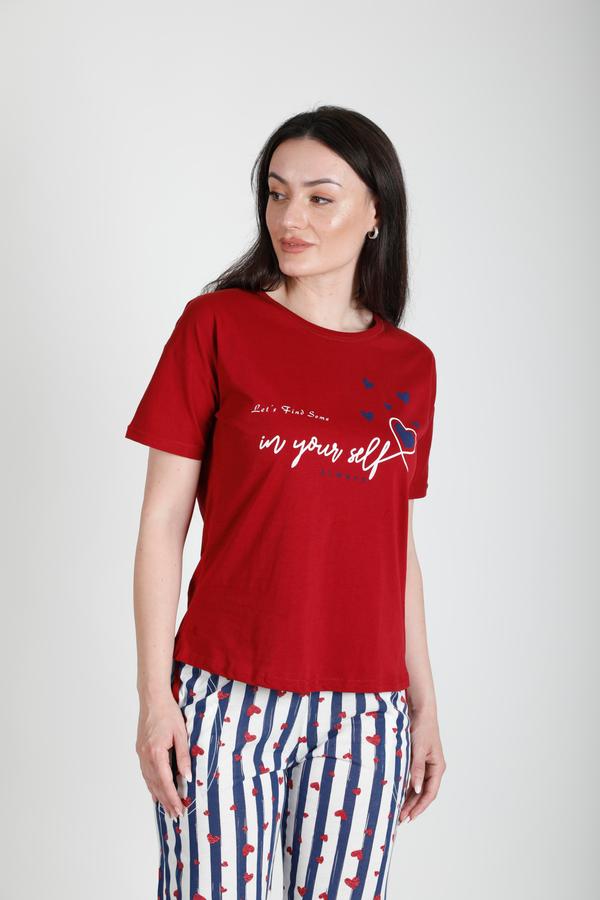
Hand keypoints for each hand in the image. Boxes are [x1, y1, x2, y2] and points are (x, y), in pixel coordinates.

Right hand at [135, 693, 191, 817]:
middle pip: (156, 785)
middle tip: (175, 814)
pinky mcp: (140, 750)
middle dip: (166, 801)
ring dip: (158, 795)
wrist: (152, 699)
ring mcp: (141, 754)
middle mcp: (145, 756)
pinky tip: (155, 792)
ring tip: (167, 808)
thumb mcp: (181, 734)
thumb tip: (188, 777)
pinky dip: (151, 785)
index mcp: (156, 752)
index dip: (172, 797)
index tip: (179, 809)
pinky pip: (145, 773)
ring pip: (149, 781)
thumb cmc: (168, 713)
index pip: (165, 781)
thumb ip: (184, 756)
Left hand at [399, 708, 445, 822]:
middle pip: (423, 793)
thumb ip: (417, 769)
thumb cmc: (422, 727)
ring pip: (417, 787)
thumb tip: (416, 789)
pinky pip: (413, 778)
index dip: (419, 807)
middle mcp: (433, 768)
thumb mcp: (418, 748)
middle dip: (412, 806)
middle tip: (400, 819)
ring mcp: (425, 764)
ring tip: (398, 811)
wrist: (419, 709)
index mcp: (437, 767)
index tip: (409, 817)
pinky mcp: (417, 759)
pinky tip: (397, 794)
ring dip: (408, 799)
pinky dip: (406, 787)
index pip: (430, 793)